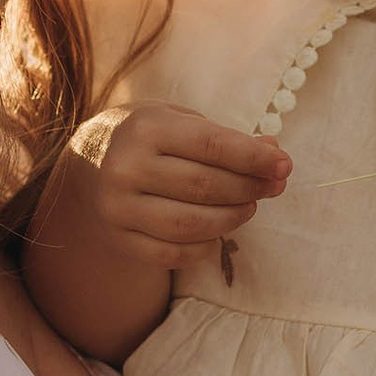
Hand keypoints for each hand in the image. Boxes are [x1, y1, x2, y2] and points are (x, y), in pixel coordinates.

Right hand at [81, 104, 286, 265]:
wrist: (90, 164)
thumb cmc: (150, 138)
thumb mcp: (182, 121)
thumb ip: (226, 138)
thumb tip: (274, 156)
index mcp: (145, 129)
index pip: (211, 145)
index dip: (253, 158)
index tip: (285, 166)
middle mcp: (127, 168)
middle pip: (204, 186)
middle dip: (249, 188)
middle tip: (273, 187)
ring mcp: (119, 208)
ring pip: (191, 225)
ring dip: (231, 219)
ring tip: (248, 207)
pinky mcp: (120, 239)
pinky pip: (172, 253)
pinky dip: (204, 247)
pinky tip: (217, 232)